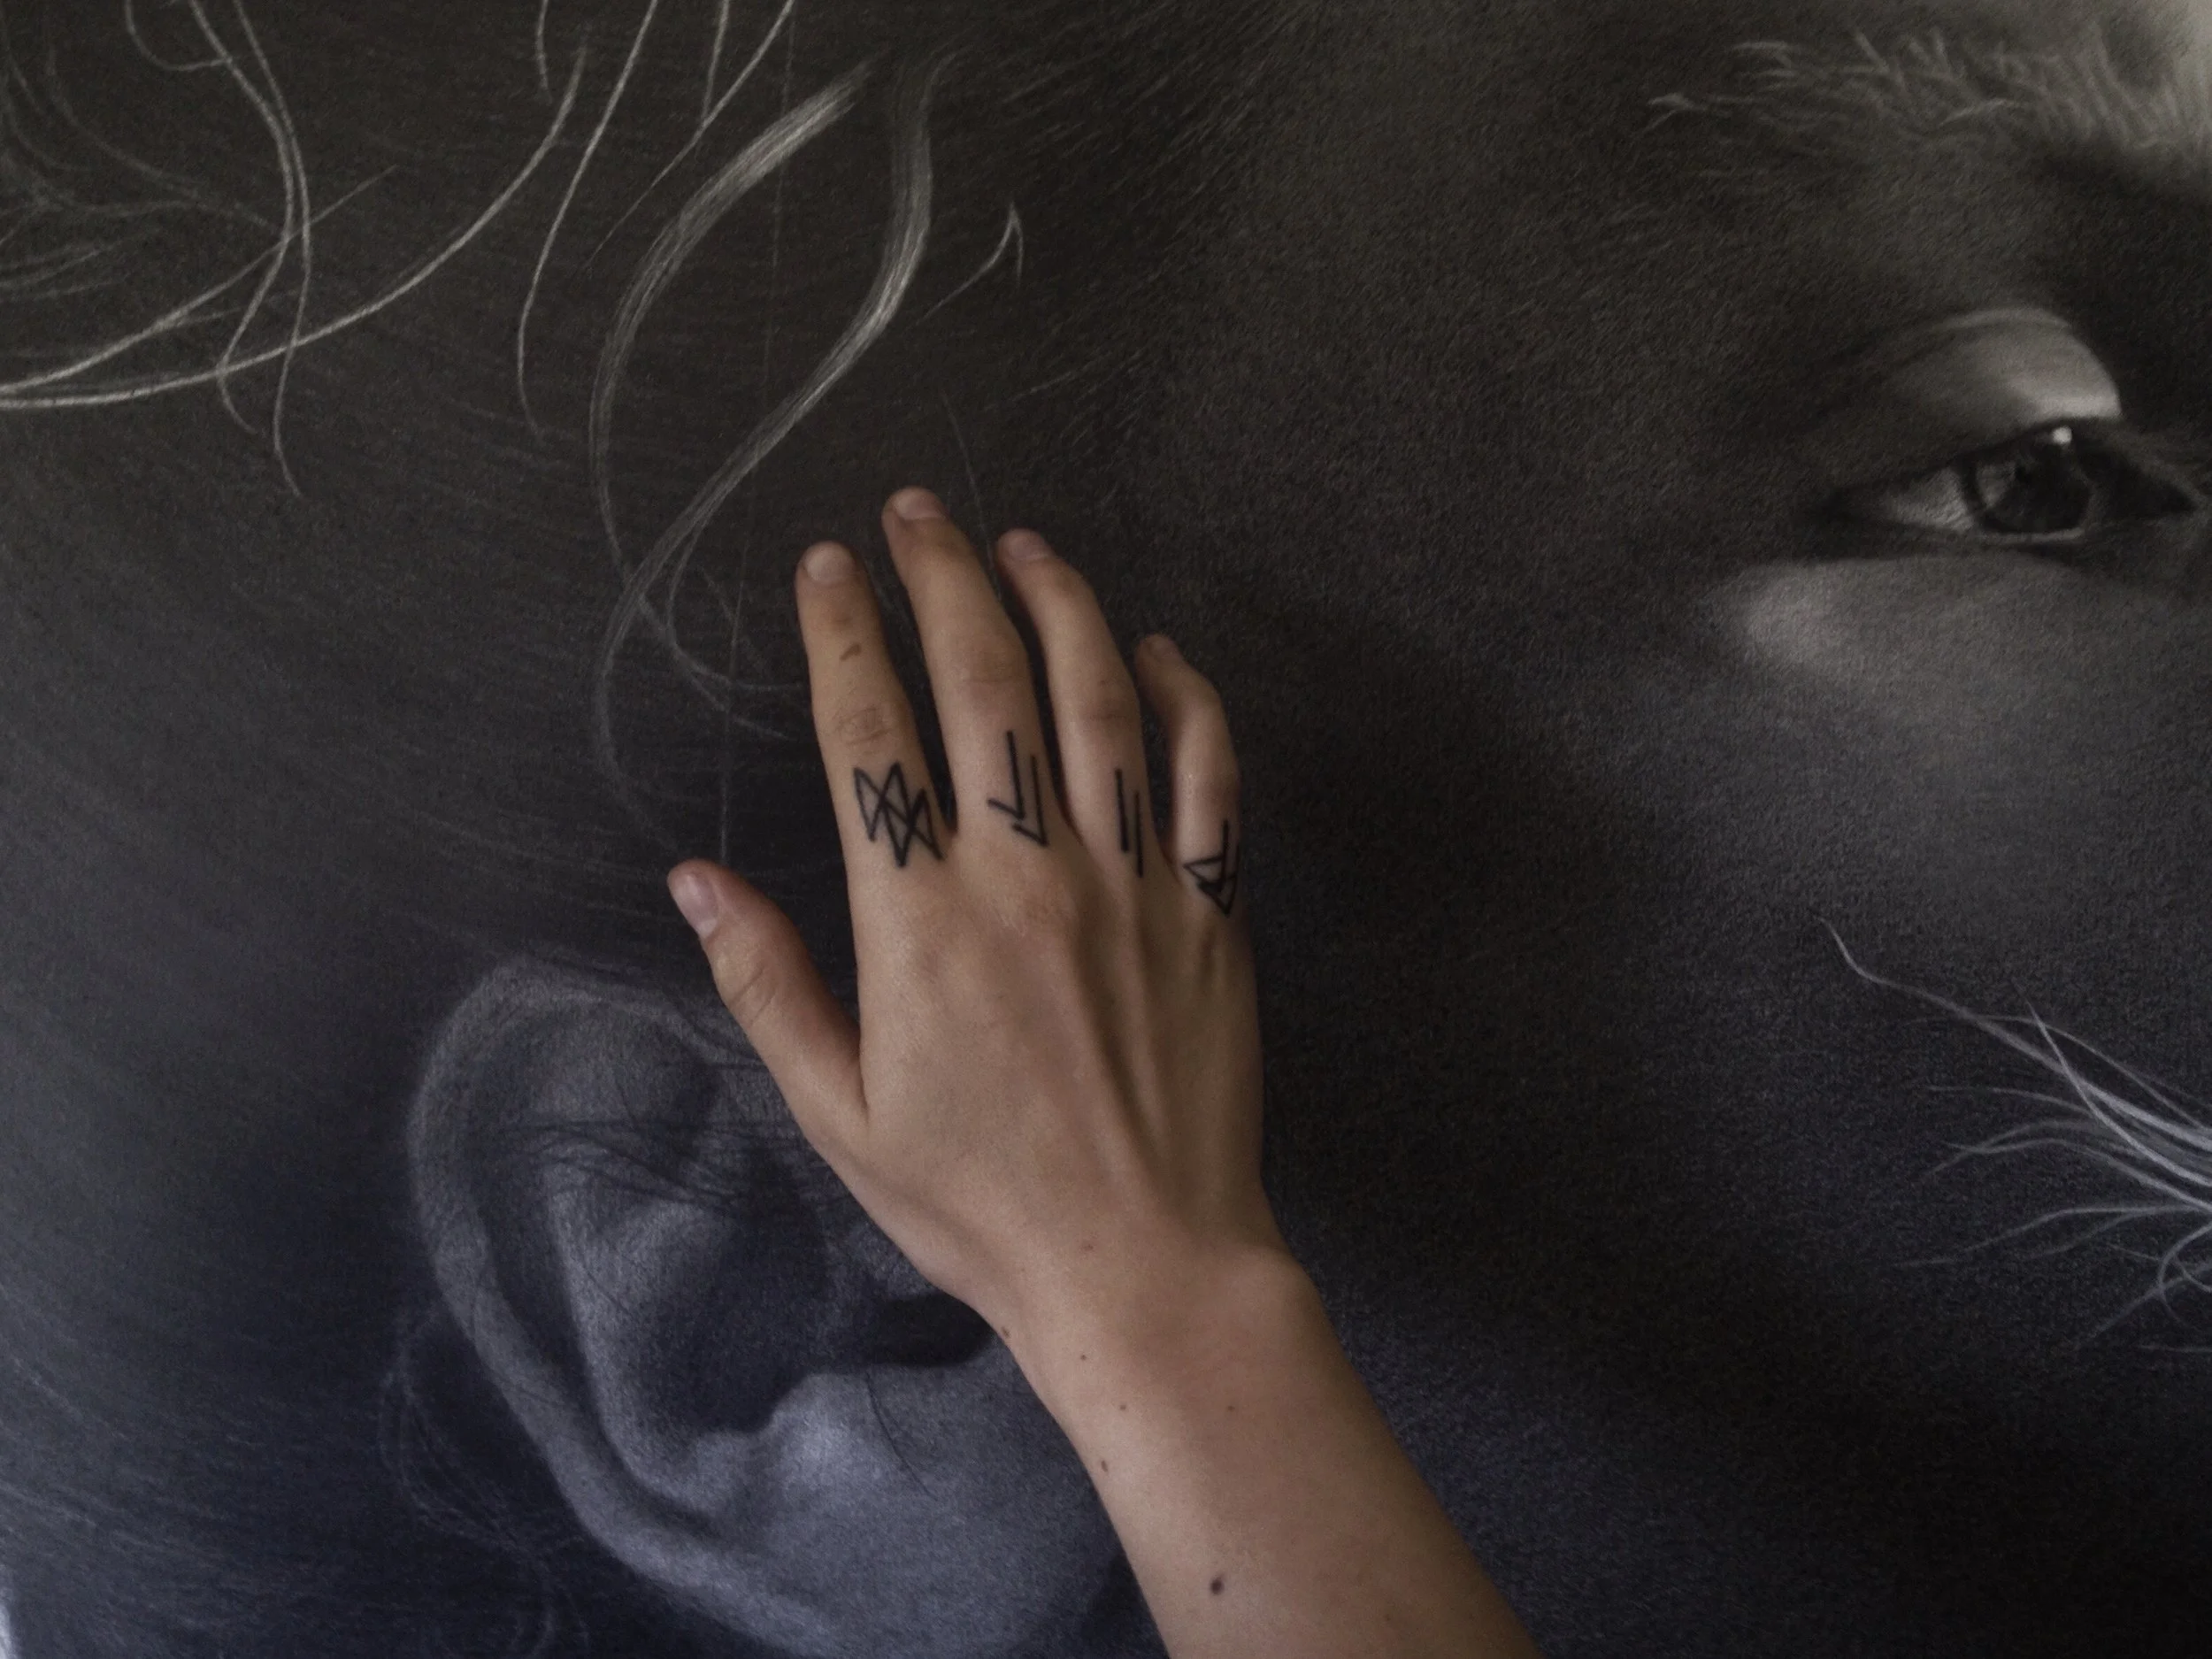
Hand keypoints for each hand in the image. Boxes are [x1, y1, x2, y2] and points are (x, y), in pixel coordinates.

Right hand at [666, 487, 1284, 1366]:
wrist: (1142, 1266)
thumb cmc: (979, 1203)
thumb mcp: (841, 1113)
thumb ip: (769, 985)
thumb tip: (696, 882)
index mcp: (922, 920)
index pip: (871, 733)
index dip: (843, 632)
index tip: (827, 568)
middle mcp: (1028, 874)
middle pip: (984, 681)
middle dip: (943, 577)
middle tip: (916, 513)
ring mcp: (1132, 883)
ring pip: (1099, 701)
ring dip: (1059, 604)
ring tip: (1023, 545)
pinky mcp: (1209, 910)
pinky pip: (1208, 774)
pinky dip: (1186, 697)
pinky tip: (1154, 649)